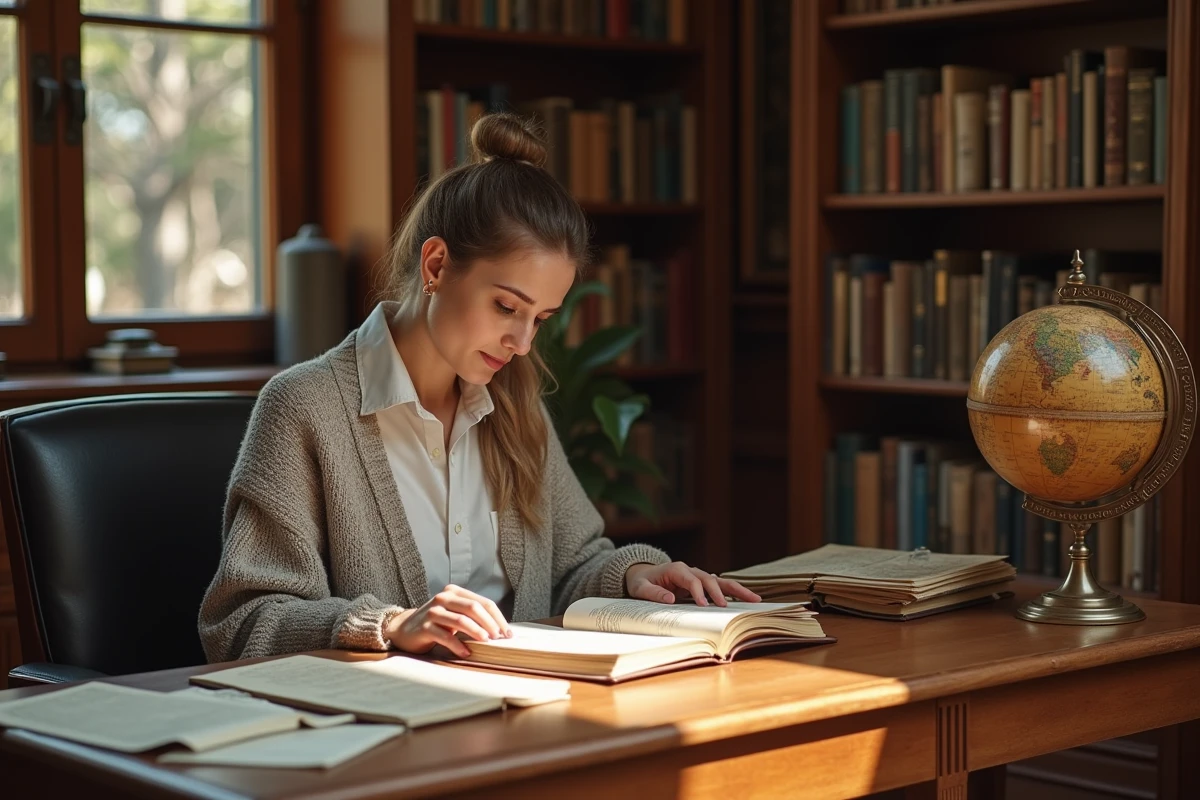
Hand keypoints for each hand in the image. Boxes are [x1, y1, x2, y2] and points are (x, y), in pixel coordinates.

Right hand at [385, 584, 511, 657]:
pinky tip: (466, 653)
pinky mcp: (423, 627)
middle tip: (499, 638)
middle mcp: (444, 598)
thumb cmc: (436, 624)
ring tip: (486, 642)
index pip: (483, 603)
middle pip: (473, 608)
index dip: (498, 618)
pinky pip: (445, 636)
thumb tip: (500, 630)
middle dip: (490, 623)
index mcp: (455, 592)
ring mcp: (432, 611)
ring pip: (460, 620)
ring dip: (476, 632)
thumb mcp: (455, 615)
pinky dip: (458, 645)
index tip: (508, 633)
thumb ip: (472, 616)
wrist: (404, 630)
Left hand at [624, 562, 760, 606]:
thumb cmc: (642, 582)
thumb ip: (653, 593)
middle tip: (725, 607)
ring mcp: (698, 575)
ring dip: (737, 590)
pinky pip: (720, 587)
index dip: (698, 592)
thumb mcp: (640, 588)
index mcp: (676, 570)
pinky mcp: (702, 583)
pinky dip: (734, 592)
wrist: (644, 574)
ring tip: (754, 599)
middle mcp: (690, 570)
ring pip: (721, 581)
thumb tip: (670, 598)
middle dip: (719, 592)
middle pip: (709, 579)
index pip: (691, 580)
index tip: (703, 605)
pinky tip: (747, 600)